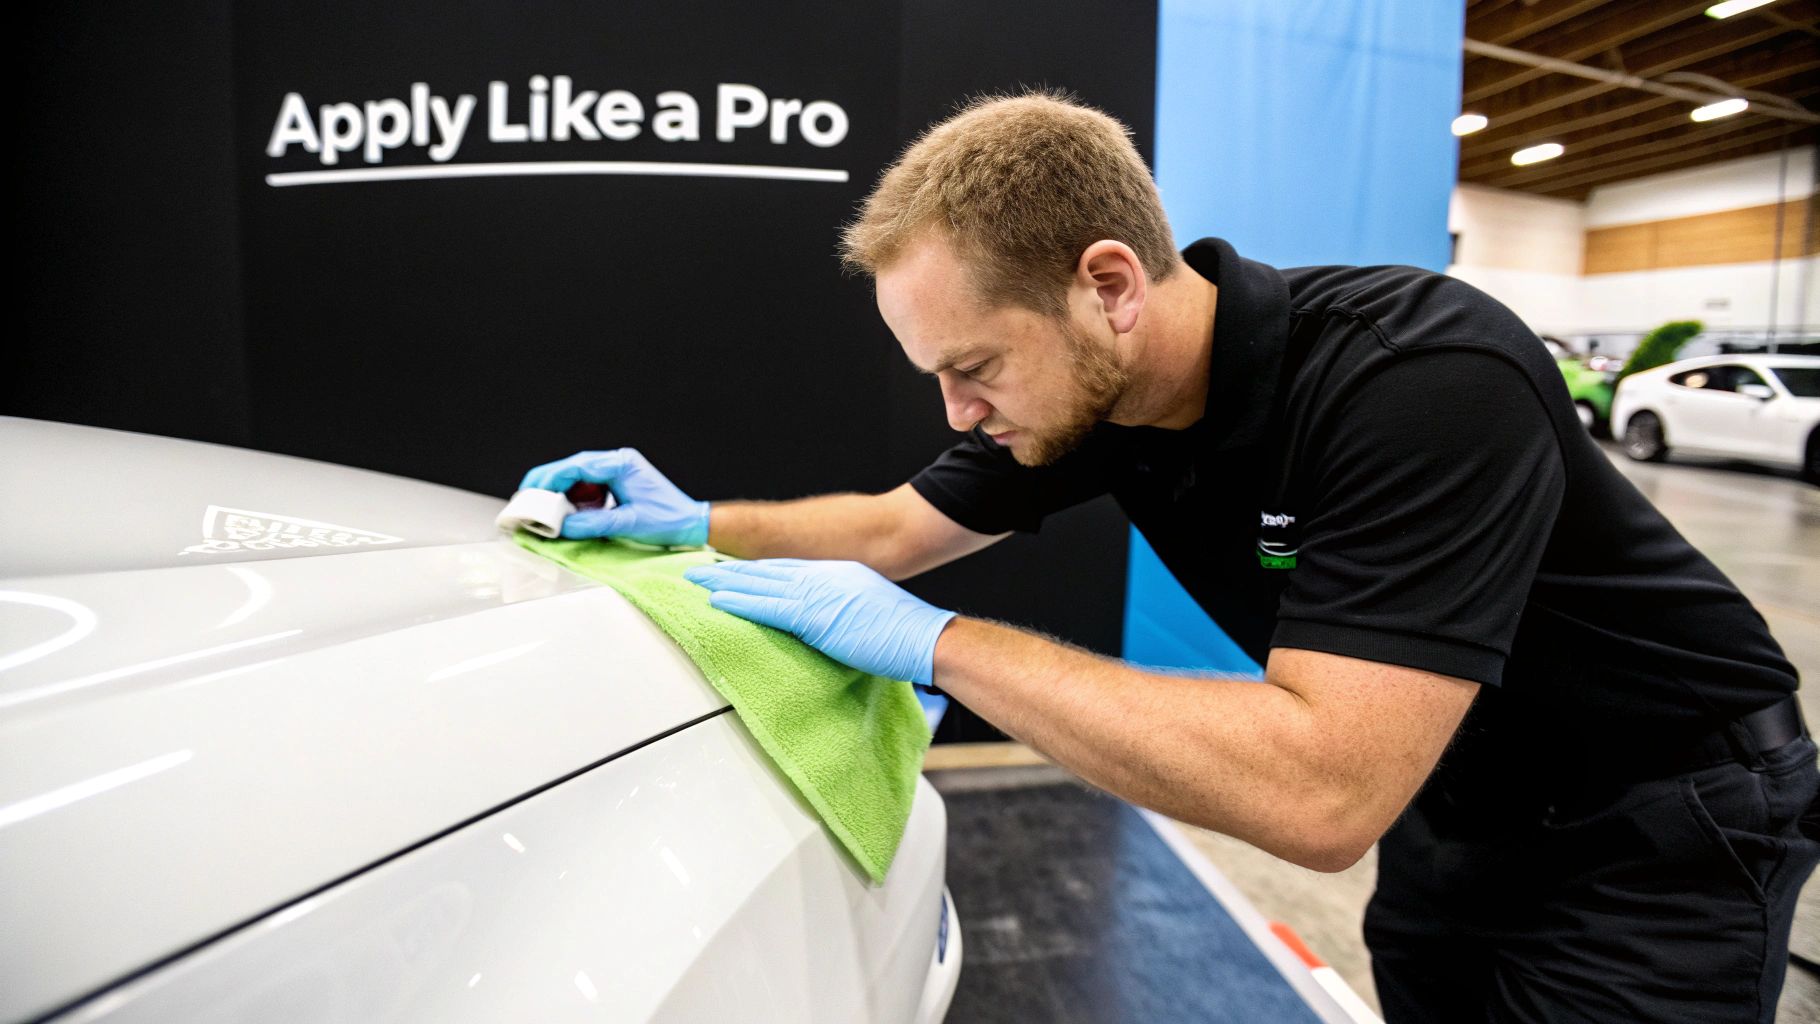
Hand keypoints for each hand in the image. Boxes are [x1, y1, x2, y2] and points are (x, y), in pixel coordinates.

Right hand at [518, 449, 709, 545]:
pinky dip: (574, 498)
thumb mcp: (628, 523)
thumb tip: (561, 526)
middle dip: (548, 484)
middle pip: (572, 467)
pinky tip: (566, 513)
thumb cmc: (668, 519)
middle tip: (526, 500)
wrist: (692, 523)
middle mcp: (617, 462)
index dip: (550, 480)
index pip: (576, 466)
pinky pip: (588, 487)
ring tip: (543, 510)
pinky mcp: (617, 483)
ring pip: (577, 477)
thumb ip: (593, 523)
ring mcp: (617, 471)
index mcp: (620, 463)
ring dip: (560, 492)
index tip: (532, 494)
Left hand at [683, 559, 956, 685]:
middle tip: (698, 566)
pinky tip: (716, 599)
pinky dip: (739, 601)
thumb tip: (822, 629)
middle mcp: (824, 575)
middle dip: (730, 569)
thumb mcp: (865, 613)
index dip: (754, 569)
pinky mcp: (814, 614)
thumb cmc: (902, 635)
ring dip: (723, 581)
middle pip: (766, 569)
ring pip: (760, 582)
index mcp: (836, 575)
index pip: (785, 569)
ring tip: (694, 579)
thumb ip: (838, 615)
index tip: (729, 568)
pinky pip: (767, 606)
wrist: (923, 636)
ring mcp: (818, 592)